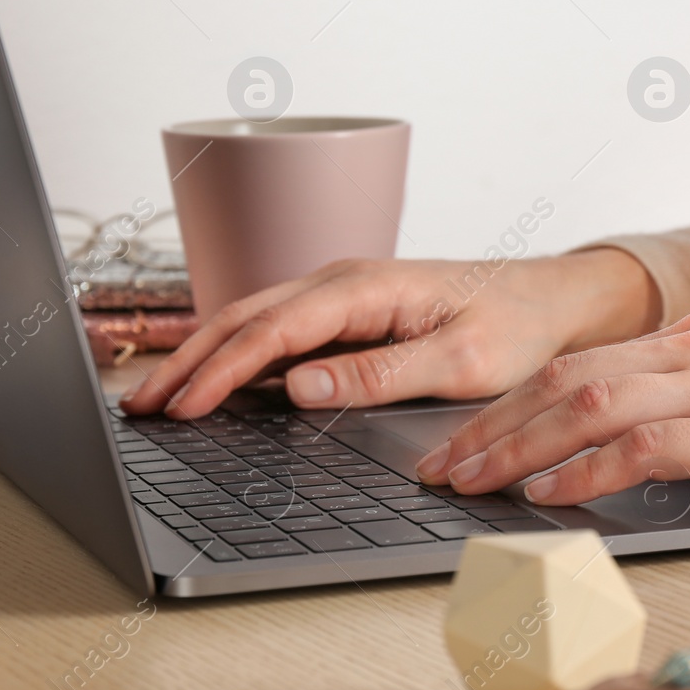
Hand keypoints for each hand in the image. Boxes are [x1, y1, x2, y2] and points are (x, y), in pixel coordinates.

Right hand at [119, 249, 658, 419]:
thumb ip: (380, 373)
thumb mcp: (460, 361)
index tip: (184, 408)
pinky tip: (214, 379)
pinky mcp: (348, 310)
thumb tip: (300, 385)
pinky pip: (279, 329)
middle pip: (245, 318)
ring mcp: (342, 293)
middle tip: (140, 406)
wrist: (549, 300)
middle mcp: (344, 281)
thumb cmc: (513, 326)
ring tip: (158, 395)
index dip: (222, 371)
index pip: (274, 330)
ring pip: (254, 319)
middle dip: (188, 361)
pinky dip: (236, 353)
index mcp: (367, 287)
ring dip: (204, 355)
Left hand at [414, 310, 689, 505]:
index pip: (579, 361)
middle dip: (491, 423)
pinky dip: (587, 470)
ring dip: (518, 446)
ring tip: (469, 483)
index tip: (464, 437)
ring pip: (589, 404)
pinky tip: (549, 496)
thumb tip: (638, 444)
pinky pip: (648, 445)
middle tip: (438, 465)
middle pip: (564, 376)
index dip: (510, 401)